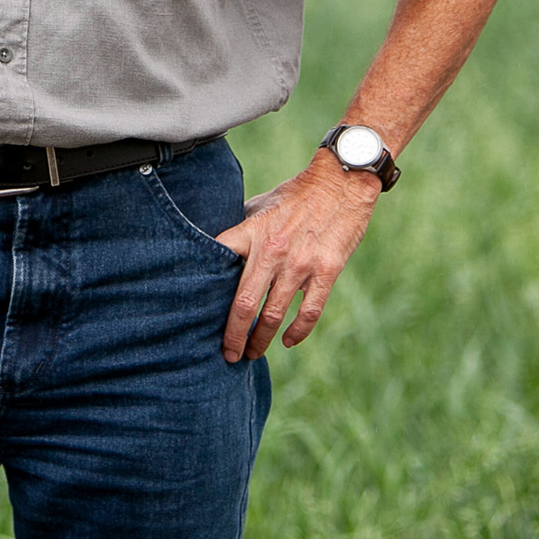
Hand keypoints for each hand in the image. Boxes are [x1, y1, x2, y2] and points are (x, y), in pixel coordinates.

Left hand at [214, 152, 379, 362]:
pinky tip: (287, 341)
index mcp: (252, 231)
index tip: (198, 311)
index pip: (218, 263)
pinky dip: (297, 332)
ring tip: (252, 354)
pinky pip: (308, 312)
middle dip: (233, 335)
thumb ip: (242, 230)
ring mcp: (300, 263)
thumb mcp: (260, 205)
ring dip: (261, 339)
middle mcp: (273, 250)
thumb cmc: (295, 196)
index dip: (204, 290)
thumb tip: (218, 252)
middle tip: (227, 355)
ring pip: (274, 314)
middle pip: (244, 303)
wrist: (341, 183)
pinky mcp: (326, 271)